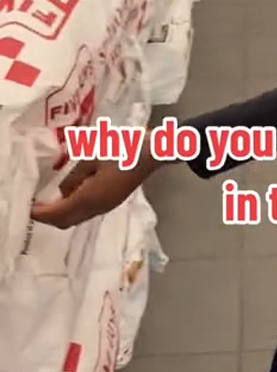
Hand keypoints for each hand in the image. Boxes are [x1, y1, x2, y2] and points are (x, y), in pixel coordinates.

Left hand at [29, 155, 166, 229]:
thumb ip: (74, 176)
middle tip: (36, 205)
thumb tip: (64, 191)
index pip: (58, 213)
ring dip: (61, 213)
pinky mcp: (112, 201)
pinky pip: (86, 212)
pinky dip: (73, 208)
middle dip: (49, 217)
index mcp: (90, 197)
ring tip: (50, 200)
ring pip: (76, 218)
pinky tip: (71, 195)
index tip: (28, 207)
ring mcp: (107, 206)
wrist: (153, 152)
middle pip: (66, 221)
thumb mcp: (91, 157)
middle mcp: (97, 207)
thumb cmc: (122, 150)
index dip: (40, 213)